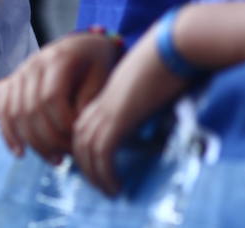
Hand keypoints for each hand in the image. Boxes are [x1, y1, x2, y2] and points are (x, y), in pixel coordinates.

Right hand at [0, 32, 118, 163]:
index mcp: (57, 59)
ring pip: (15, 112)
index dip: (63, 123)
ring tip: (55, 160)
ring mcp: (19, 73)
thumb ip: (89, 102)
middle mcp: (33, 64)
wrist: (83, 44)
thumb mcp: (103, 77)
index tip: (79, 139)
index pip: (51, 97)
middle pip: (30, 108)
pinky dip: (8, 133)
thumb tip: (74, 131)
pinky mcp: (13, 83)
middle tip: (69, 157)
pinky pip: (3, 110)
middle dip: (49, 139)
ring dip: (32, 142)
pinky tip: (20, 153)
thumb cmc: (98, 63)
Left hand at [71, 32, 186, 194]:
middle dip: (87, 170)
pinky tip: (116, 187)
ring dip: (96, 177)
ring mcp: (103, 112)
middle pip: (78, 144)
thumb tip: (140, 129)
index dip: (87, 155)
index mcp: (101, 100)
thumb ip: (134, 111)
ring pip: (86, 153)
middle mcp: (96, 106)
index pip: (82, 133)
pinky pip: (103, 154)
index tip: (100, 173)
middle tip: (102, 188)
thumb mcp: (143, 95)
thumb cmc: (162, 69)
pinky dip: (106, 173)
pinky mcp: (116, 119)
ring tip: (109, 192)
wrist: (166, 51)